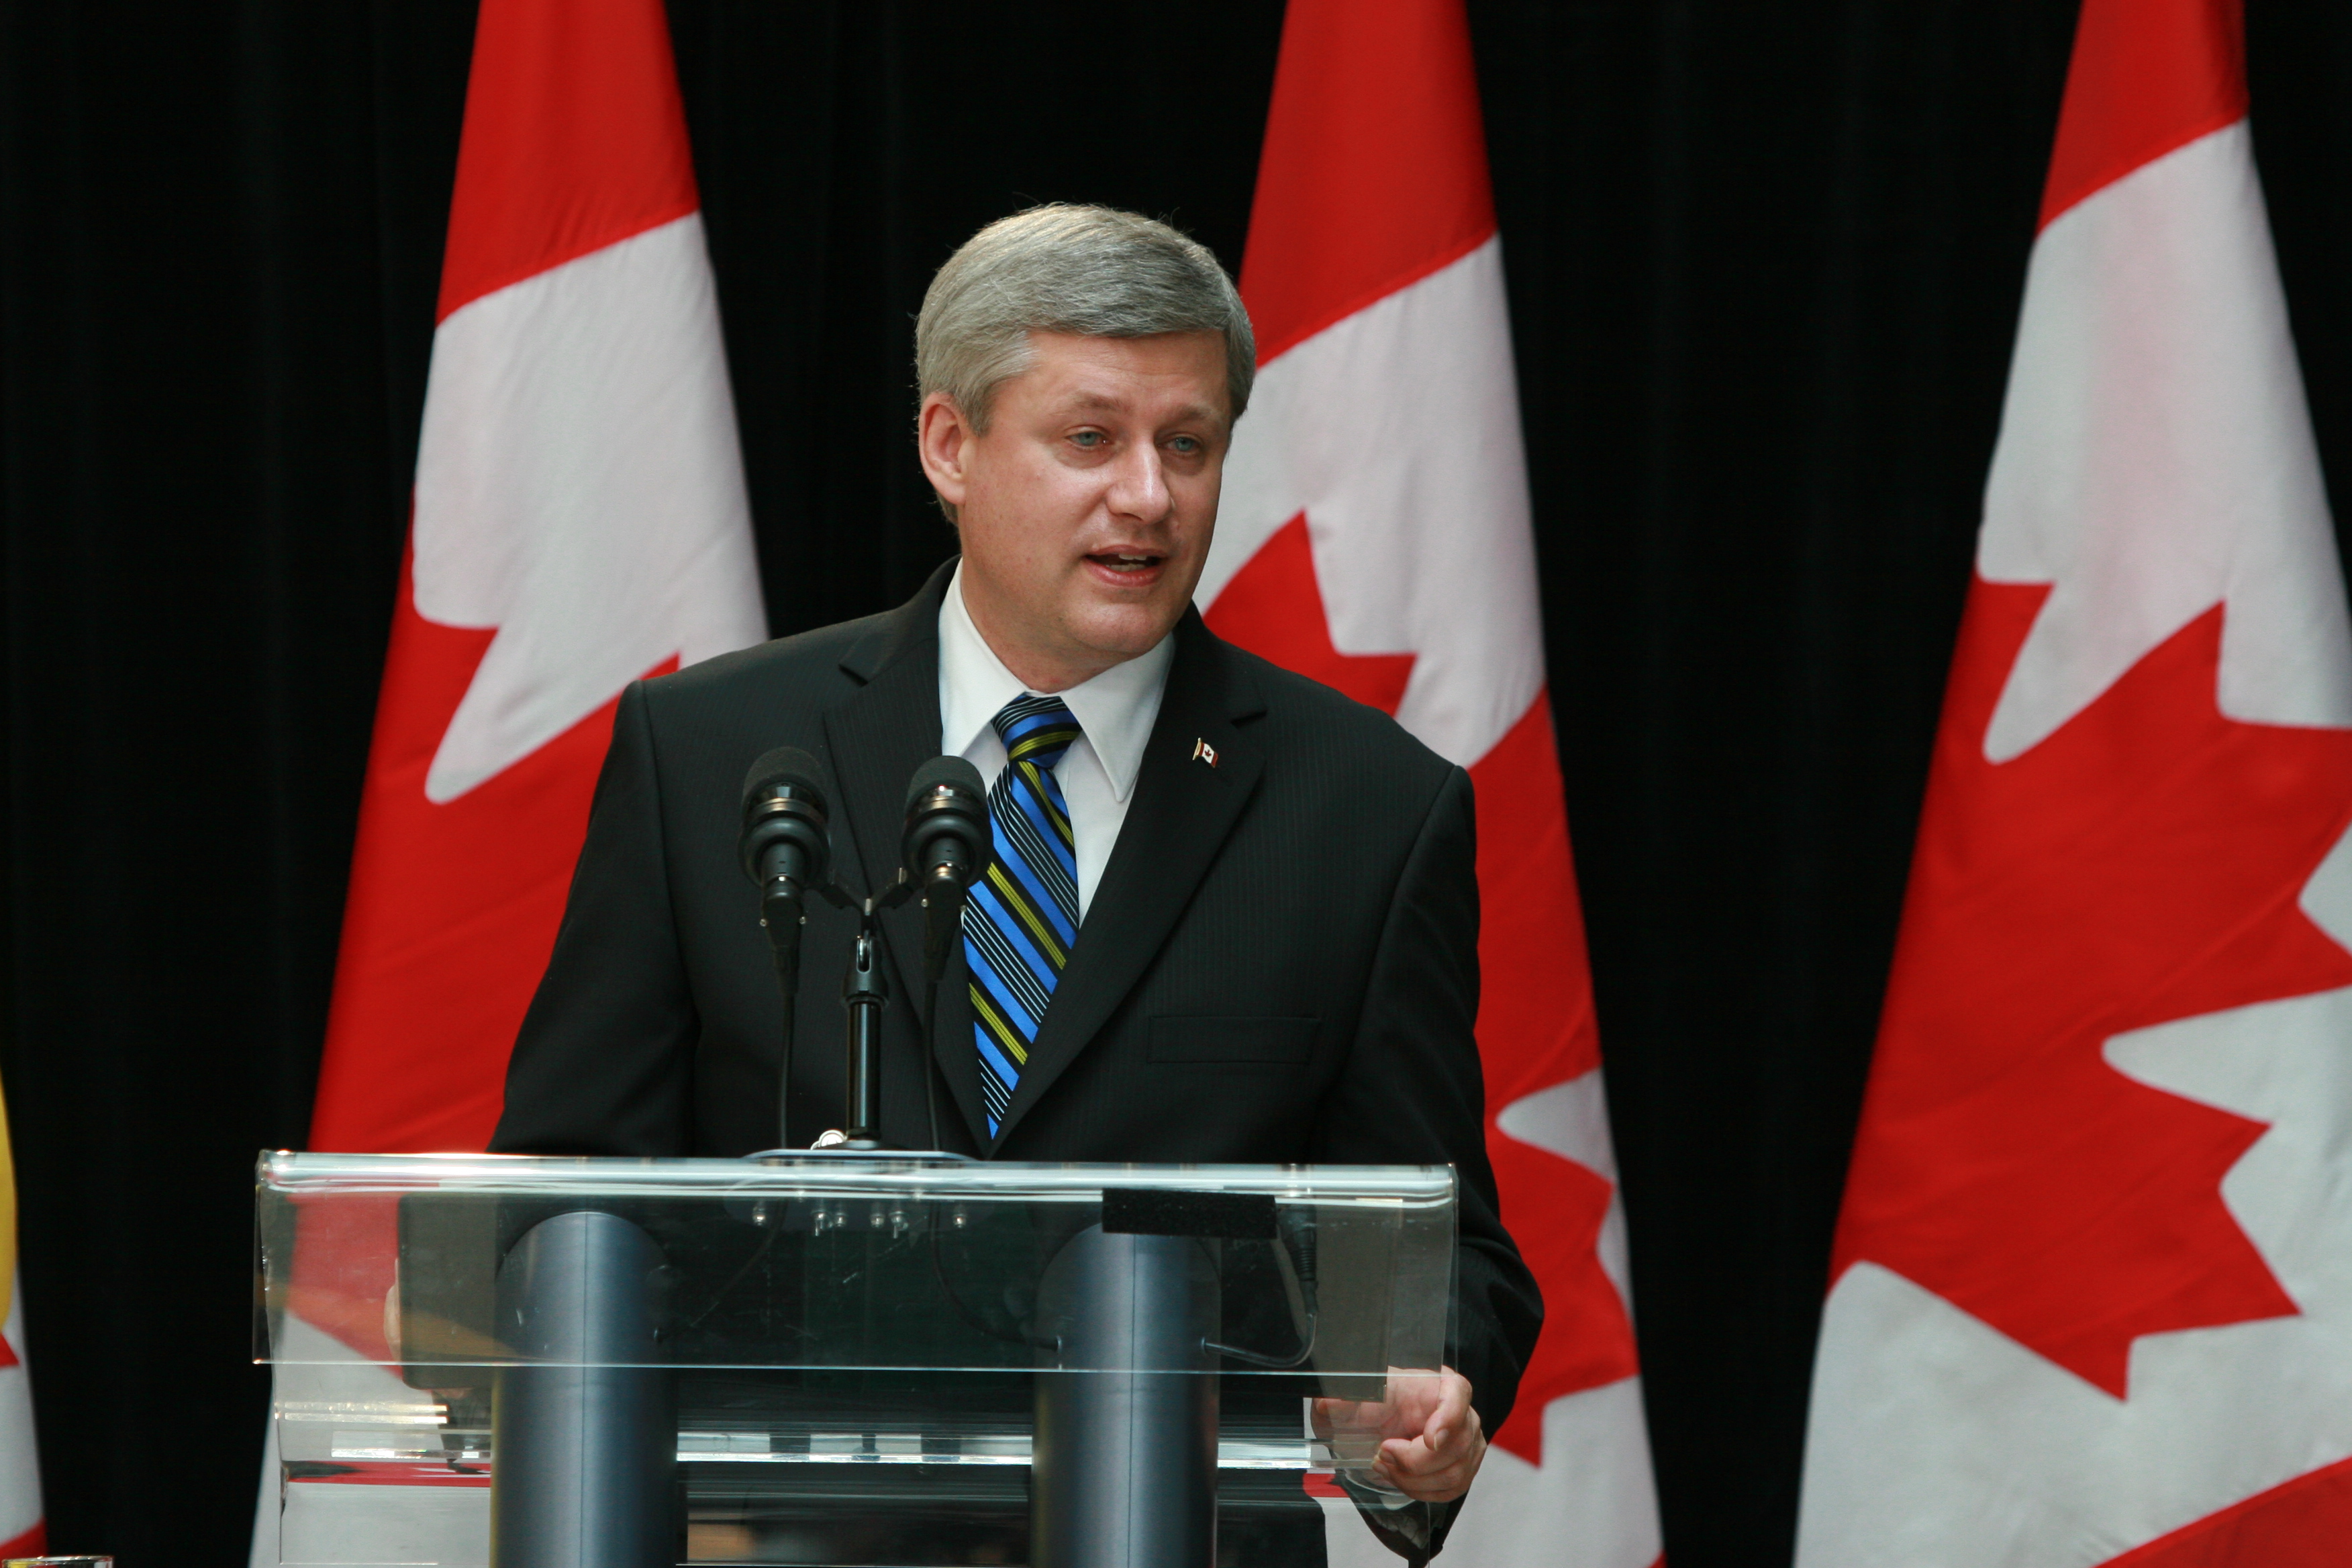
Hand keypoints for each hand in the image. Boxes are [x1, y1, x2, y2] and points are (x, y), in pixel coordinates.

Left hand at [1313, 1365, 1486, 1503]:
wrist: (1366, 1429)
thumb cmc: (1365, 1408)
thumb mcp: (1347, 1399)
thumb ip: (1340, 1398)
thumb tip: (1328, 1402)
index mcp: (1435, 1383)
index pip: (1458, 1393)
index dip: (1449, 1418)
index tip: (1428, 1438)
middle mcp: (1458, 1411)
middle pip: (1457, 1443)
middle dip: (1414, 1460)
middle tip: (1383, 1453)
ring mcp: (1465, 1443)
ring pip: (1453, 1473)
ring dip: (1413, 1479)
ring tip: (1387, 1465)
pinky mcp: (1461, 1469)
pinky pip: (1450, 1491)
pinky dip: (1420, 1490)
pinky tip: (1399, 1477)